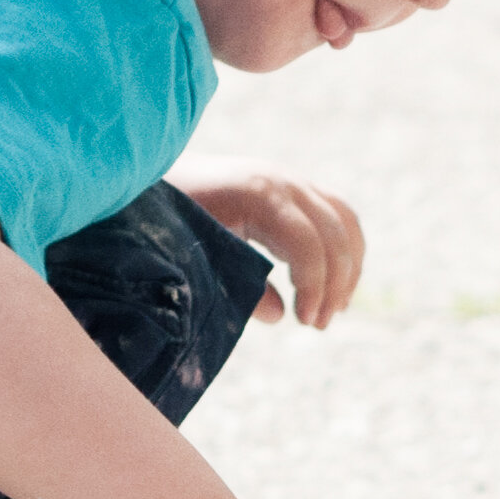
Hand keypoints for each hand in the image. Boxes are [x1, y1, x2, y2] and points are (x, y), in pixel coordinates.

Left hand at [172, 158, 365, 327]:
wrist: (152, 173)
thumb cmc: (168, 219)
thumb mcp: (196, 256)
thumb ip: (235, 286)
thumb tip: (279, 314)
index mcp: (258, 194)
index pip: (308, 244)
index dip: (315, 287)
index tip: (304, 321)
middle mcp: (283, 181)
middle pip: (335, 233)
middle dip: (335, 284)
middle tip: (318, 325)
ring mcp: (292, 180)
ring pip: (345, 222)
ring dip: (347, 267)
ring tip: (333, 309)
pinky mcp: (295, 187)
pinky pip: (338, 215)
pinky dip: (345, 249)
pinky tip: (335, 285)